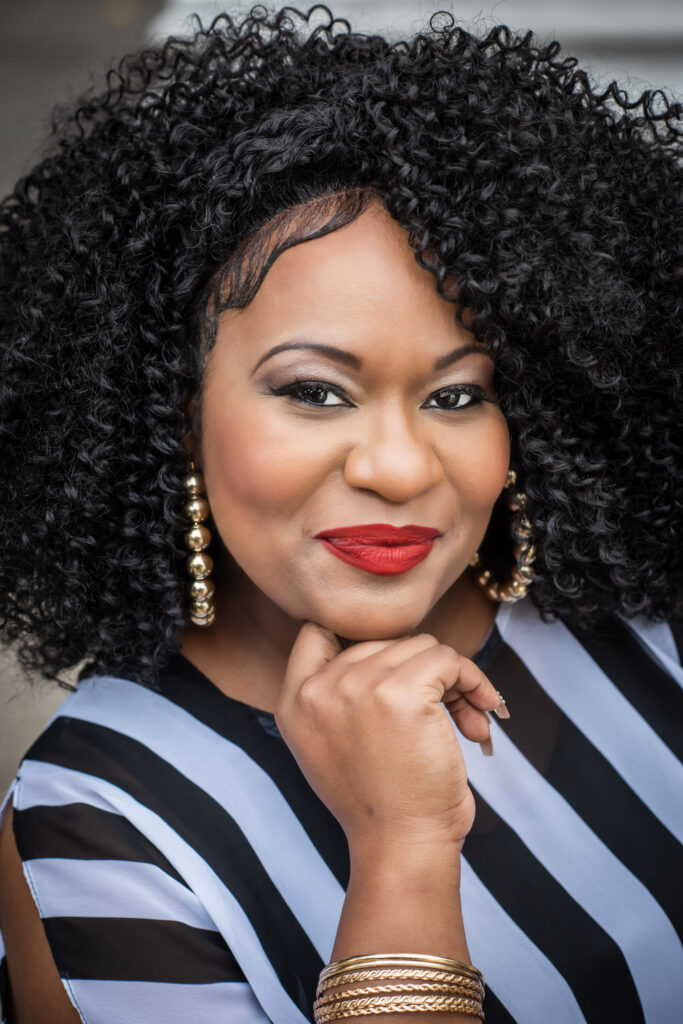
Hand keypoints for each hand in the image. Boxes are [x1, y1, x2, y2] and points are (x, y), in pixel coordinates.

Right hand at [275, 623, 503, 851]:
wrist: (400, 846)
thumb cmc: (381, 801)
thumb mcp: (331, 744)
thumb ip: (336, 695)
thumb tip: (388, 651)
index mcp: (293, 702)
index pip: (316, 633)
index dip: (361, 648)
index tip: (395, 678)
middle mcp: (318, 689)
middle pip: (383, 642)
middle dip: (421, 674)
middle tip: (448, 713)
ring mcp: (358, 685)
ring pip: (421, 647)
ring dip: (453, 679)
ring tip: (467, 720)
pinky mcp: (401, 691)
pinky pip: (448, 658)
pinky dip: (474, 679)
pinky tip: (483, 710)